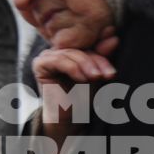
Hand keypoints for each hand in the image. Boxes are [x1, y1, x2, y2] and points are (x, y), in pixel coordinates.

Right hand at [31, 31, 119, 149]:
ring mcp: (47, 55)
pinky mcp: (40, 64)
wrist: (69, 117)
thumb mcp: (96, 74)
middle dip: (97, 62)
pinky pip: (58, 60)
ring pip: (71, 53)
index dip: (102, 58)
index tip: (113, 71)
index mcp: (71, 49)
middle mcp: (58, 49)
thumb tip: (113, 36)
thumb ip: (102, 55)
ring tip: (97, 78)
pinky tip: (83, 79)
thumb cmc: (83, 96)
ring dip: (87, 65)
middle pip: (80, 49)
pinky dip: (73, 68)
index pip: (88, 47)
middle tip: (109, 75)